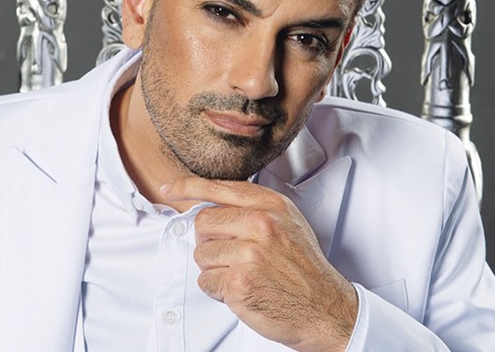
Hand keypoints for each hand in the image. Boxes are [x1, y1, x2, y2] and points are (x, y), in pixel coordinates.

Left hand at [161, 176, 357, 351]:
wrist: (324, 307)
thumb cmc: (304, 268)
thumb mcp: (288, 223)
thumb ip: (255, 209)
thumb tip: (215, 204)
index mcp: (271, 206)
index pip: (219, 188)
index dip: (188, 186)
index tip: (170, 189)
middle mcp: (261, 224)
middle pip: (203, 223)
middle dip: (209, 242)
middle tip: (230, 255)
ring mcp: (250, 254)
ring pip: (202, 255)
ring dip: (215, 269)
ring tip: (241, 274)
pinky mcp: (240, 283)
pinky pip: (206, 282)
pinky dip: (218, 290)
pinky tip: (241, 289)